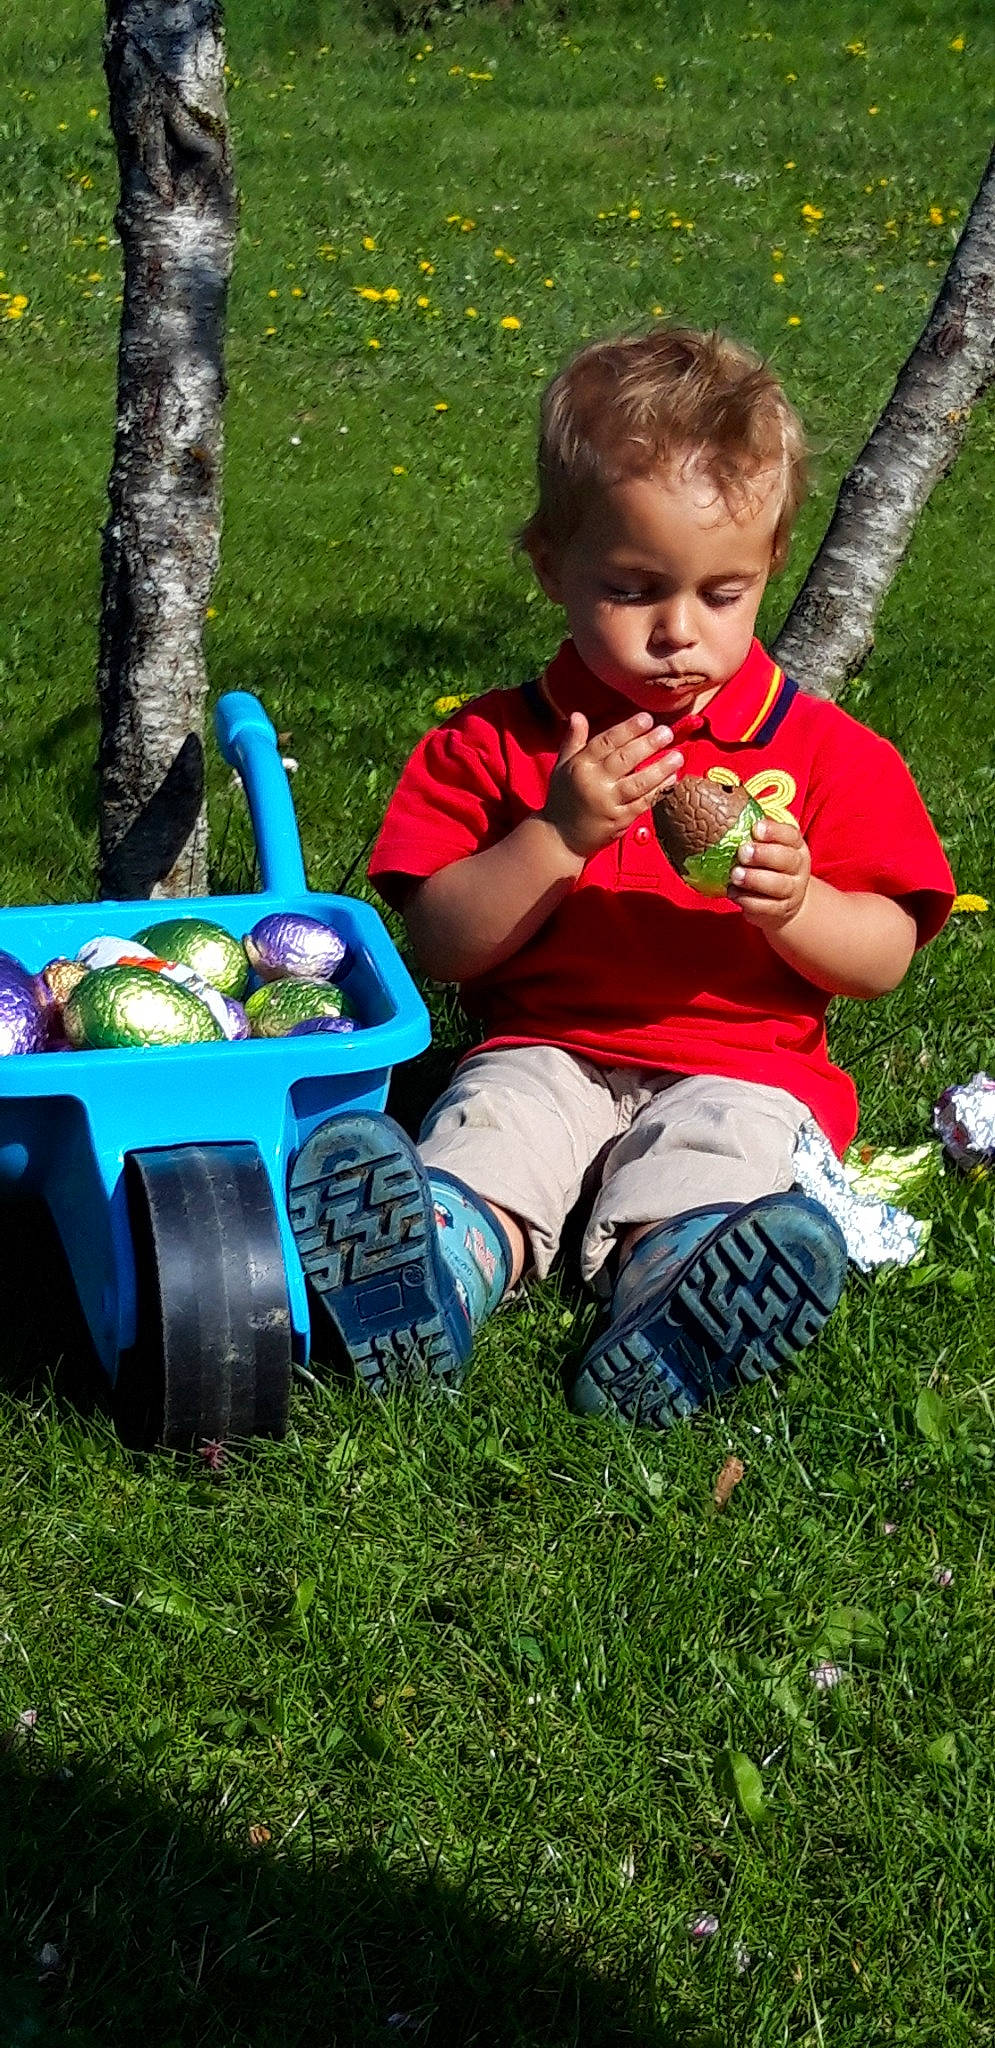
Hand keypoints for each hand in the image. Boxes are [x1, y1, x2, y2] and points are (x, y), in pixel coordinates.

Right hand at [541, 710, 683, 859]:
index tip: (646, 718)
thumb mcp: (562, 767)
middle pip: (625, 759)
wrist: (559, 837)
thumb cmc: (563, 799)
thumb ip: (573, 741)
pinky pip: (643, 802)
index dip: (627, 729)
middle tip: (667, 732)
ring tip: (677, 756)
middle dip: (648, 744)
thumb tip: (577, 715)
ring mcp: (608, 803)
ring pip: (638, 782)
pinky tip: (672, 779)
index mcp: (580, 766)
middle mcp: (594, 783)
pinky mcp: (619, 820)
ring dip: (660, 768)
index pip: (606, 742)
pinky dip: (659, 790)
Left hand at [727, 815, 810, 929]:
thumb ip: (754, 836)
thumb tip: (727, 813)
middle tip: (742, 852)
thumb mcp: (768, 848)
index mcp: (795, 846)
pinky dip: (748, 900)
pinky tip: (734, 893)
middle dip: (763, 855)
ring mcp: (792, 890)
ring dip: (754, 879)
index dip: (774, 831)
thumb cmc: (769, 868)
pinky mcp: (780, 910)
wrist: (784, 904)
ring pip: (778, 885)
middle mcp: (798, 867)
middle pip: (786, 859)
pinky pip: (766, 906)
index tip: (755, 828)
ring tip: (735, 874)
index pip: (790, 835)